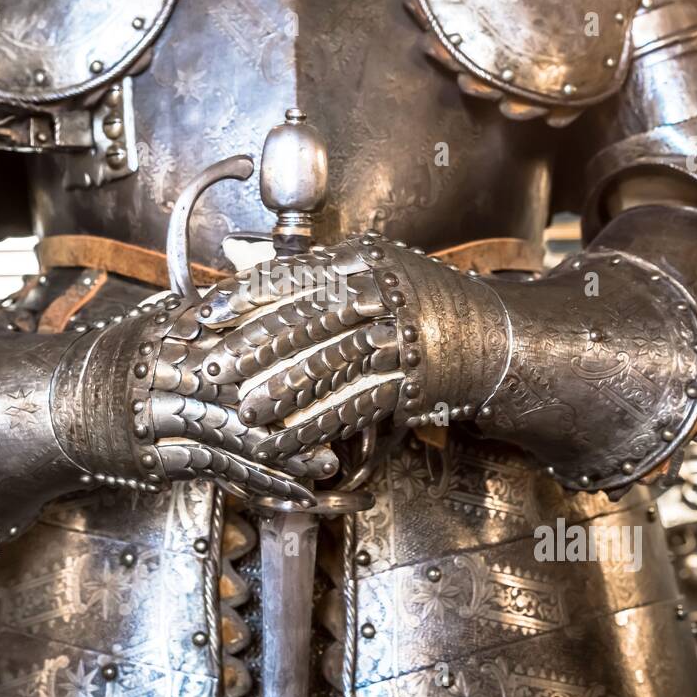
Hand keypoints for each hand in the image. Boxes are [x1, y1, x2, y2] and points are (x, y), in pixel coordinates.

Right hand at [116, 298, 338, 503]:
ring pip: (234, 435)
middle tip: (340, 418)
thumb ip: (212, 315)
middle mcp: (166, 372)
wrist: (62, 402)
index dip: (286, 353)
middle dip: (293, 407)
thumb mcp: (162, 322)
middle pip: (242, 389)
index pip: (239, 340)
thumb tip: (272, 297)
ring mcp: (161, 417)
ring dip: (284, 454)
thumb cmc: (122, 360)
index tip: (326, 360)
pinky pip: (217, 470)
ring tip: (325, 463)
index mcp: (174, 331)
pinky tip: (289, 493)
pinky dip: (256, 482)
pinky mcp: (159, 457)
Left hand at [188, 234, 696, 497]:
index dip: (241, 298)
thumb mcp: (371, 275)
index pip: (291, 275)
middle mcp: (383, 289)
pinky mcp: (417, 377)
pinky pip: (360, 401)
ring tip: (239, 408)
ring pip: (331, 361)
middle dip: (250, 346)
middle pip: (305, 318)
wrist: (498, 338)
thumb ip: (313, 279)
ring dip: (282, 387)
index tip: (198, 318)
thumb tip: (241, 277)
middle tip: (205, 368)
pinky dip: (321, 421)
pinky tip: (290, 437)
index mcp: (363, 258)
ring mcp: (403, 333)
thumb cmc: (421, 308)